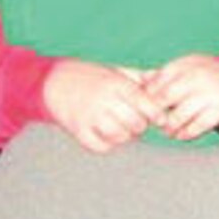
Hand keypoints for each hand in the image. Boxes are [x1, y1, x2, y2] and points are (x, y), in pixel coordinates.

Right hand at [43, 59, 161, 152]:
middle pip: (135, 122)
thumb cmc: (91, 77)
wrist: (55, 82)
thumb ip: (140, 78)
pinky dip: (108, 144)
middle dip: (141, 125)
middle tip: (137, 122)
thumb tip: (163, 81)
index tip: (161, 119)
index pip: (143, 101)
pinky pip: (101, 146)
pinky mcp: (78, 130)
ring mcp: (89, 116)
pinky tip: (107, 135)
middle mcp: (103, 99)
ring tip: (123, 128)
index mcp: (115, 83)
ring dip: (125, 136)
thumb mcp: (116, 72)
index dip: (156, 113)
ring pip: (120, 136)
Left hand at [142, 55, 218, 139]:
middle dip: (156, 113)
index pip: (157, 81)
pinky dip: (186, 134)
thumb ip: (165, 74)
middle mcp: (197, 76)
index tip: (145, 107)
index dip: (148, 98)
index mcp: (186, 64)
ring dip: (169, 127)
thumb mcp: (189, 66)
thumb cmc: (210, 74)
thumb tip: (139, 79)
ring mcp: (209, 93)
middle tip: (154, 121)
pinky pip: (197, 127)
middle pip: (165, 99)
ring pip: (178, 116)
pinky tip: (182, 135)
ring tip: (168, 130)